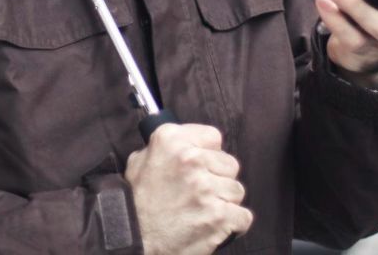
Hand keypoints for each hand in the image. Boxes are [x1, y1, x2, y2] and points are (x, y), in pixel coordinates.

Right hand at [124, 122, 252, 254]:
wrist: (134, 239)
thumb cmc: (136, 202)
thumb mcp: (140, 161)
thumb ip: (164, 148)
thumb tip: (184, 143)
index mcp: (171, 140)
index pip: (213, 138)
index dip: (209, 154)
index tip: (202, 166)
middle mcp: (190, 159)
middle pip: (229, 164)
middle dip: (219, 179)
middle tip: (201, 193)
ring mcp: (206, 188)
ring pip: (237, 190)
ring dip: (225, 202)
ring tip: (205, 211)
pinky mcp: (218, 216)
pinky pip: (243, 216)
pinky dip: (234, 224)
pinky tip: (217, 225)